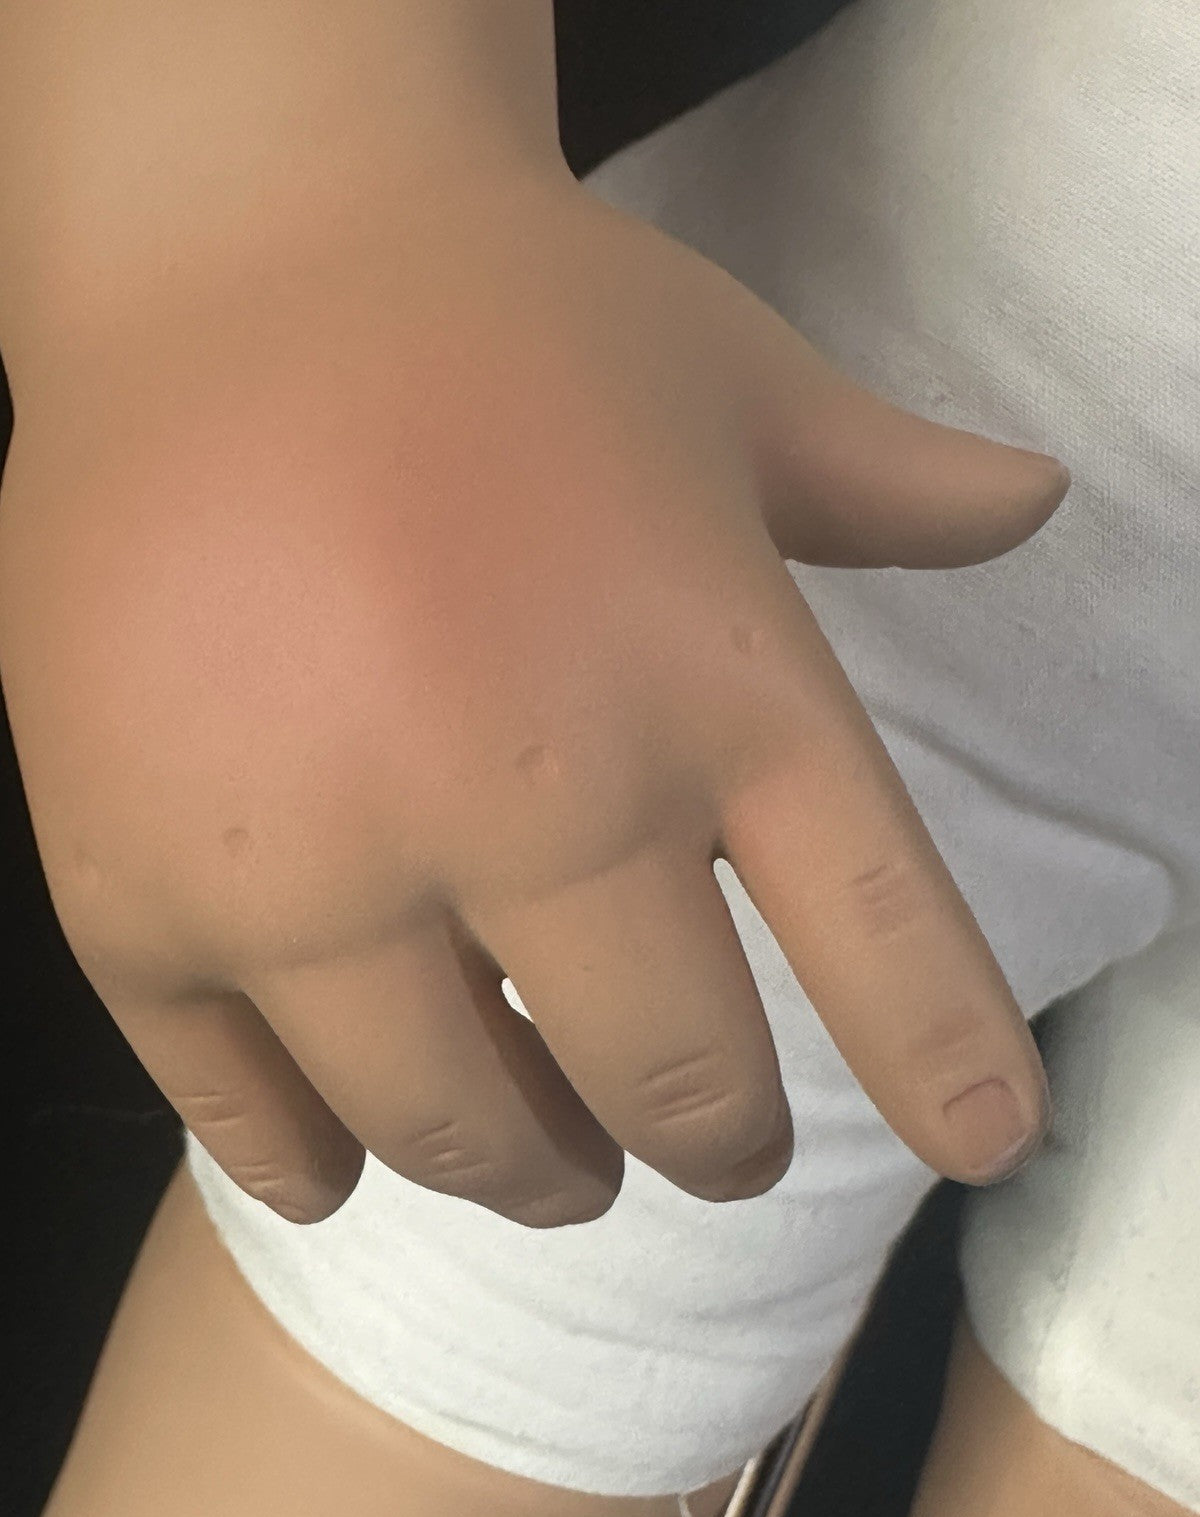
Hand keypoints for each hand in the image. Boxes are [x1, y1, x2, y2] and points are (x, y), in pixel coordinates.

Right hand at [0, 168, 1064, 1225]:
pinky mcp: (134, 885)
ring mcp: (312, 859)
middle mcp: (528, 792)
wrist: (220, 246)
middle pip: (671, 1083)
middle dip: (712, 1139)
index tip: (985, 1143)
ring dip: (526, 1170)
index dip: (942, 1066)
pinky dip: (308, 1161)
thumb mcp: (733, 381)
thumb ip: (891, 484)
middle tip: (708, 1144)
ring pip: (454, 1129)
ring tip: (547, 1161)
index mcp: (709, 680)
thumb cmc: (500, 314)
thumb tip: (1042, 501)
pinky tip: (343, 1162)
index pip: (877, 940)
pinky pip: (237, 1106)